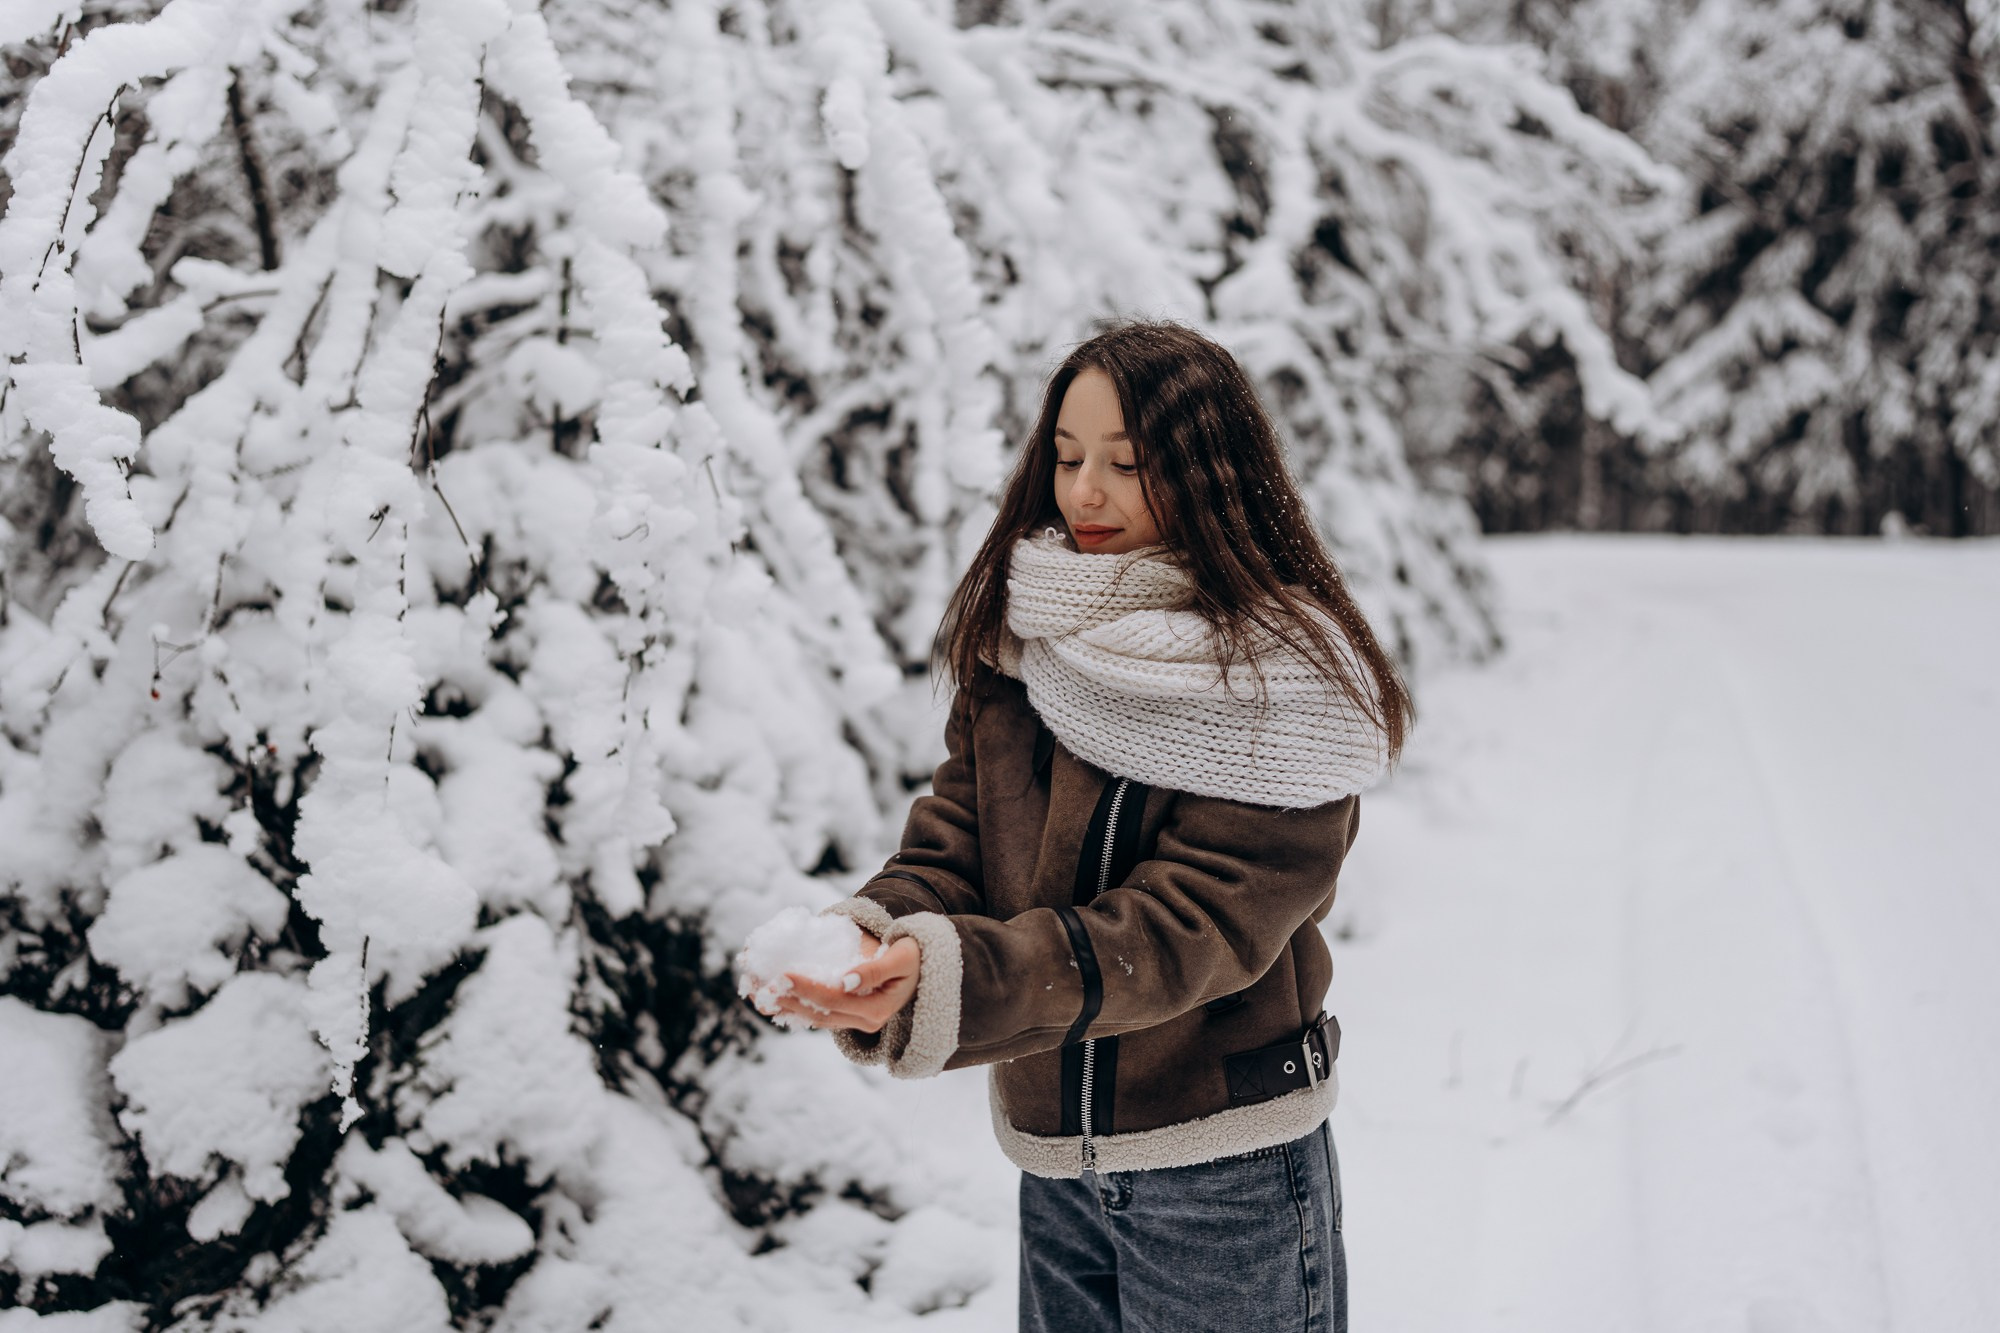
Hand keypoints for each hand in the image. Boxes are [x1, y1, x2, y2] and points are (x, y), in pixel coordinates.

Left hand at [767, 931, 920, 1032]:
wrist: (925, 968)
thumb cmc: (913, 957)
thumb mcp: (900, 959)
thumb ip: (875, 970)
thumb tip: (845, 980)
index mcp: (877, 1010)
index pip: (833, 999)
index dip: (807, 988)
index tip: (783, 974)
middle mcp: (866, 1021)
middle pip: (820, 1012)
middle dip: (790, 1000)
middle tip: (763, 986)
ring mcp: (858, 1021)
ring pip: (817, 1018)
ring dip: (789, 1007)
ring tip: (763, 996)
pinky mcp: (852, 1016)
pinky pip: (821, 1015)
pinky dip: (799, 1008)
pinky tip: (779, 1002)